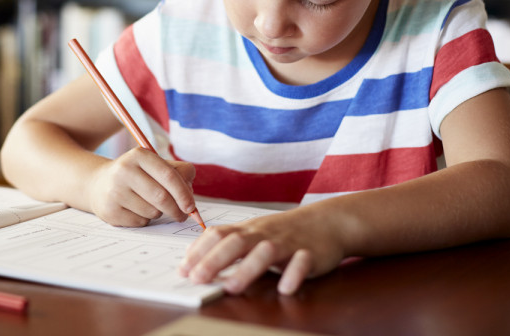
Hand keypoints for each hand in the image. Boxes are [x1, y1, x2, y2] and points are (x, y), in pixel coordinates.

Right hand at [87, 147, 195, 226]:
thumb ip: (178, 172)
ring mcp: (115, 191)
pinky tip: (137, 209)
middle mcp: (124, 170)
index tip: (191, 206)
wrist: (99, 184)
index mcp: (139, 155)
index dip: (183, 193)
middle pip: (162, 196)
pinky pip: (140, 222)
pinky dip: (146, 219)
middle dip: (177, 209)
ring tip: (151, 204)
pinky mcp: (109, 211)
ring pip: (152, 211)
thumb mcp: (155, 165)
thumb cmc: (137, 175)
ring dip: (160, 213)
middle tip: (183, 215)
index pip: (168, 175)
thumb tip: (190, 193)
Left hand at [178, 204, 346, 294]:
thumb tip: (192, 261)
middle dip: (214, 260)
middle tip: (196, 279)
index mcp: (249, 230)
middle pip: (237, 242)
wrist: (327, 221)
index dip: (199, 251)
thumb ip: (228, 244)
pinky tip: (284, 288)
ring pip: (266, 252)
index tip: (182, 269)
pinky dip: (293, 274)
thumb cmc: (284, 231)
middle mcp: (265, 234)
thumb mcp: (255, 233)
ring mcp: (288, 243)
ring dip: (248, 269)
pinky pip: (302, 262)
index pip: (219, 234)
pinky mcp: (311, 254)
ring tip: (231, 287)